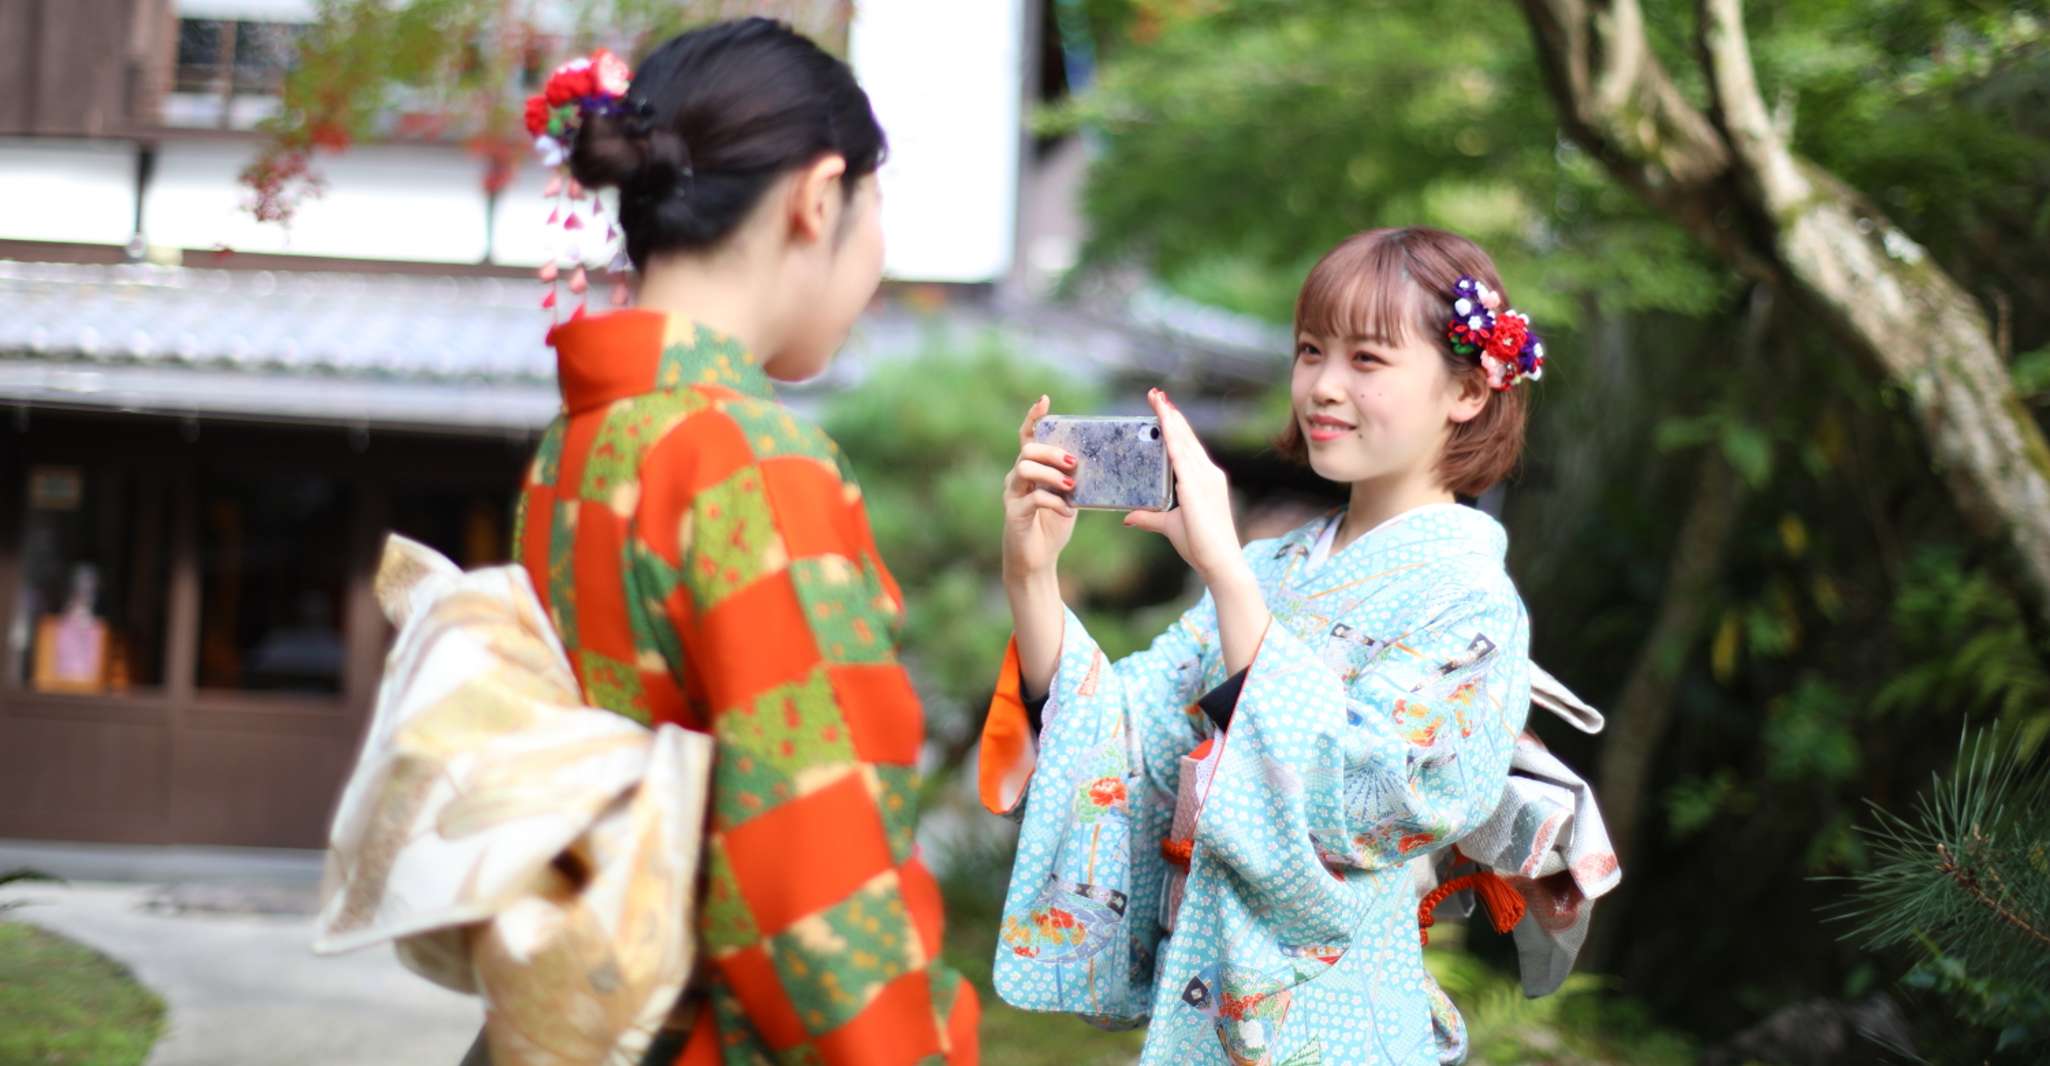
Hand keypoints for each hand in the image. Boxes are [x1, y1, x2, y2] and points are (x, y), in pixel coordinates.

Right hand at [1002, 395, 1079, 584]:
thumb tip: (1098, 462)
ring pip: (1024, 468)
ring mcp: (1013, 494)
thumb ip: (1075, 479)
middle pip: (1028, 449)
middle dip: (1051, 450)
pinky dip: (1054, 502)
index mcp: (1031, 469)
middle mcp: (1017, 477)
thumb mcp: (1068, 497)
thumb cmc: (1052, 526)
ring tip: (1071, 486)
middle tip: (1073, 462)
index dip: (1033, 417)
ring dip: (1051, 474)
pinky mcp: (1014, 513)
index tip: (1044, 400)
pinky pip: (1032, 498)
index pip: (1027, 436)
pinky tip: (1067, 511)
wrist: (1037, 560)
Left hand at [1124, 388, 1246, 582]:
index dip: (1175, 425)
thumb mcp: (1169, 526)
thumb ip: (1149, 518)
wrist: (1219, 562)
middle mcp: (1208, 474)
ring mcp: (1205, 478)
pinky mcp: (1197, 486)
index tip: (1163, 407)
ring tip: (1157, 399)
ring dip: (1170, 418)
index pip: (1187, 446)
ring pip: (1183, 440)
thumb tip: (1128, 517)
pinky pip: (1181, 455)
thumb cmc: (1200, 546)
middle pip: (1185, 436)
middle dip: (1170, 414)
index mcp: (1204, 479)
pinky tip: (1163, 423)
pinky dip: (1172, 437)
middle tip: (1156, 394)